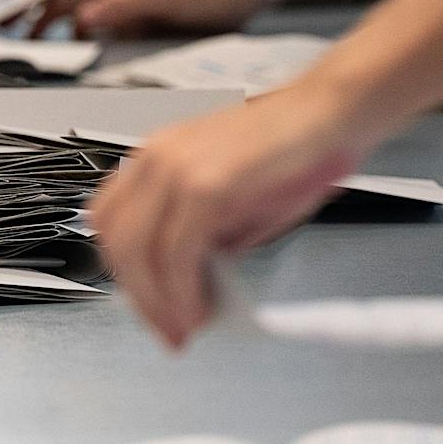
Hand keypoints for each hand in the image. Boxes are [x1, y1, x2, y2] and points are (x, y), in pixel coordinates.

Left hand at [89, 81, 362, 349]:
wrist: (332, 114)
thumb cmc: (293, 152)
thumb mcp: (232, 202)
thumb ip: (203, 238)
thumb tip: (189, 284)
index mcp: (154, 159)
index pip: (110, 224)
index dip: (125, 273)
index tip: (149, 306)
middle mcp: (155, 159)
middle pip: (116, 243)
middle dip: (140, 298)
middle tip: (168, 329)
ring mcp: (176, 169)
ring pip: (138, 252)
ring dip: (159, 302)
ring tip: (185, 326)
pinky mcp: (206, 185)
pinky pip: (177, 253)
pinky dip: (182, 291)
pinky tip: (198, 308)